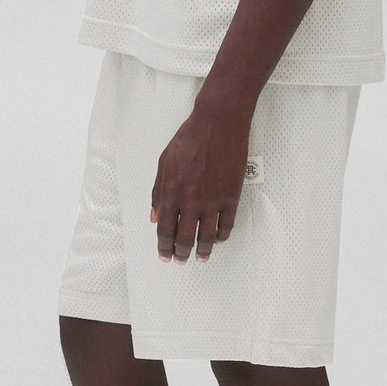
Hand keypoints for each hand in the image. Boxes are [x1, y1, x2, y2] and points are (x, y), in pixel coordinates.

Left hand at [150, 99, 251, 261]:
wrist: (218, 125)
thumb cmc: (189, 139)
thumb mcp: (164, 163)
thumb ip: (158, 192)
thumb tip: (155, 217)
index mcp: (171, 193)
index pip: (165, 230)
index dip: (164, 248)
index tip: (165, 256)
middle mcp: (191, 200)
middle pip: (185, 238)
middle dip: (181, 254)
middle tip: (181, 260)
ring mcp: (213, 200)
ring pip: (208, 237)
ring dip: (203, 251)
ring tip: (201, 257)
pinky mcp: (231, 196)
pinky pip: (227, 225)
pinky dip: (222, 236)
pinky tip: (218, 240)